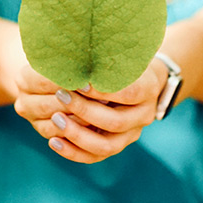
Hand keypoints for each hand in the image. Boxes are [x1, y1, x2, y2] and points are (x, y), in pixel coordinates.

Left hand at [13, 60, 166, 163]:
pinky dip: (74, 152)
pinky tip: (54, 140)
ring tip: (54, 119)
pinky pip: (95, 157)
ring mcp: (132, 134)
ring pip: (105, 146)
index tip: (79, 82)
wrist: (143, 80)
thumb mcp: (121, 52)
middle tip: (60, 96)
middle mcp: (144, 115)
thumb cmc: (125, 60)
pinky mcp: (117, 145)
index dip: (102, 90)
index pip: (128, 93)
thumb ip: (105, 55)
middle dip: (84, 110)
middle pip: (114, 122)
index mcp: (148, 89)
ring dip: (77, 134)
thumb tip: (77, 45)